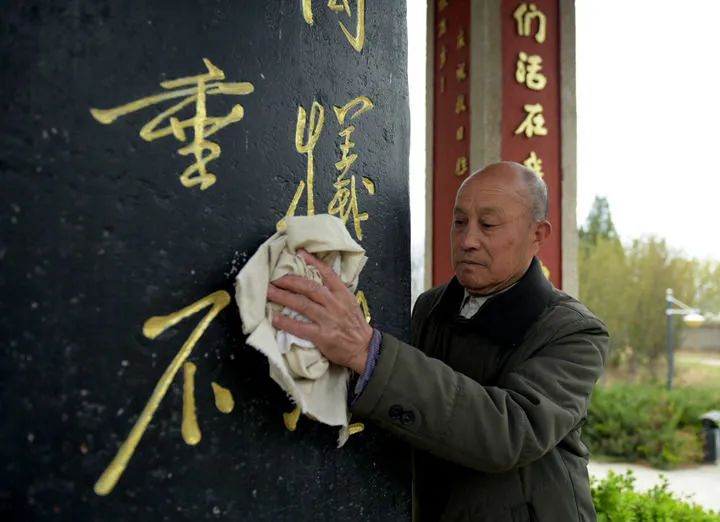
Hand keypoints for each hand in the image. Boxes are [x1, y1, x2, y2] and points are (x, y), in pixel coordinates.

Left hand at [267, 250, 372, 373]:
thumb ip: (335, 292)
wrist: (363, 348)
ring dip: (283, 297)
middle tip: (275, 277)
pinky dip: (286, 322)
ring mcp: (328, 319)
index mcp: (343, 294)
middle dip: (290, 280)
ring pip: (302, 304)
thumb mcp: (350, 302)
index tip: (299, 253)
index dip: (313, 262)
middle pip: (309, 287)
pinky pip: (300, 327)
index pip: (327, 273)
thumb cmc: (355, 325)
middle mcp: (335, 304)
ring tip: (269, 292)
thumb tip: (316, 281)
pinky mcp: (322, 336)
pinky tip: (275, 318)